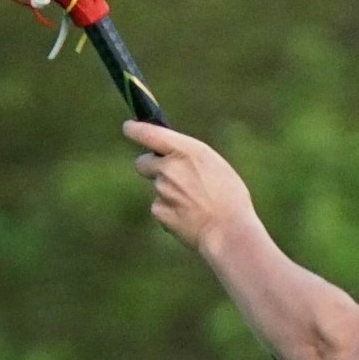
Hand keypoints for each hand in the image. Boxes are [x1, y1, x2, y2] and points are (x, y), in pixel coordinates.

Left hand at [128, 121, 261, 259]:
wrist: (229, 231)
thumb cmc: (230, 198)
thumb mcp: (215, 166)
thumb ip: (189, 158)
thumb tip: (172, 160)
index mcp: (187, 150)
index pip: (148, 133)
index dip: (134, 130)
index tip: (128, 128)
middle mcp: (170, 167)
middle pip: (142, 163)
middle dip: (150, 168)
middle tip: (168, 177)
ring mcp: (162, 190)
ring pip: (157, 189)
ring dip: (168, 194)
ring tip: (194, 205)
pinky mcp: (159, 211)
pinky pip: (159, 208)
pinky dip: (170, 213)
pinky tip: (189, 219)